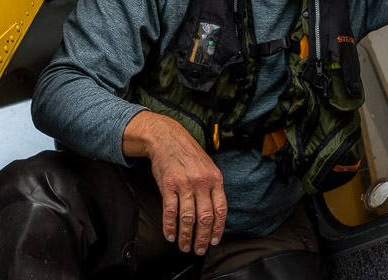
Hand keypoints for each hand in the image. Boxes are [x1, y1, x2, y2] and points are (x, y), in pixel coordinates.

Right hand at [122, 111, 226, 254]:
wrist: (167, 138)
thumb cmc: (187, 154)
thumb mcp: (207, 166)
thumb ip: (212, 187)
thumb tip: (215, 213)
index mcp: (215, 178)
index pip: (220, 210)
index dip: (218, 229)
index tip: (214, 241)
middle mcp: (201, 182)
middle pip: (205, 218)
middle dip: (202, 238)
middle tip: (198, 249)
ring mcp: (184, 184)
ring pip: (188, 218)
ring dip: (186, 236)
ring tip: (184, 246)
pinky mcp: (168, 185)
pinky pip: (170, 211)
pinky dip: (170, 227)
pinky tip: (170, 235)